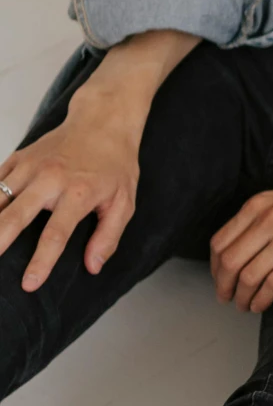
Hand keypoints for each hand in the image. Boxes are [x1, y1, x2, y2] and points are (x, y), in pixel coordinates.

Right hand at [0, 103, 141, 288]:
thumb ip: (109, 236)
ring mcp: (31, 166)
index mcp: (78, 193)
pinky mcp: (19, 157)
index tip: (28, 284)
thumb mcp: (124, 201)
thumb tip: (93, 266)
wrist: (102, 120)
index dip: (41, 262)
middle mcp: (50, 178)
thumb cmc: (115, 165)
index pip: (55, 234)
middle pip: (15, 216)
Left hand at [209, 182, 272, 312]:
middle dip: (224, 287)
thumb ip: (258, 220)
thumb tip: (233, 254)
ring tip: (245, 305)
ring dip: (242, 297)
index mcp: (260, 203)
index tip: (219, 281)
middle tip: (227, 299)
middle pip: (230, 262)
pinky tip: (262, 305)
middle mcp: (272, 217)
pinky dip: (262, 300)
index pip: (221, 242)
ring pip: (250, 276)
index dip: (215, 268)